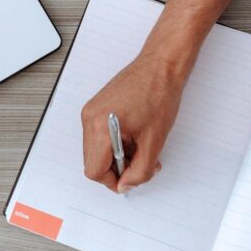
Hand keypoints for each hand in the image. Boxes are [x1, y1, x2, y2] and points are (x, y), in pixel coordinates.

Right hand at [80, 53, 184, 192]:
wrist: (160, 66)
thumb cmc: (159, 95)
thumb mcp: (154, 141)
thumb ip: (140, 170)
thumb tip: (127, 185)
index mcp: (100, 127)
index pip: (94, 170)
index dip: (112, 181)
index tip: (129, 181)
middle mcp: (89, 118)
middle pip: (93, 161)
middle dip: (117, 169)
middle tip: (140, 164)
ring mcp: (91, 111)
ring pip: (96, 150)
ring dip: (117, 156)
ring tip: (141, 148)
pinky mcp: (97, 107)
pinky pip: (99, 136)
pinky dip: (115, 143)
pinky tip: (134, 137)